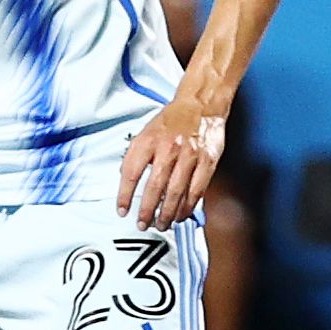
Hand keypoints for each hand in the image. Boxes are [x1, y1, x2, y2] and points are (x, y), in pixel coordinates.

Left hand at [117, 98, 227, 229]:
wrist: (200, 105)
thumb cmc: (171, 121)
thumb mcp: (145, 132)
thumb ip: (135, 155)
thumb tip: (124, 178)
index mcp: (147, 141)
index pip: (131, 173)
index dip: (125, 195)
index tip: (122, 210)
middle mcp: (168, 148)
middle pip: (155, 186)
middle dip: (147, 210)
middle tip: (143, 224)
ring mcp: (189, 155)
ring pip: (176, 191)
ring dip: (168, 212)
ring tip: (162, 224)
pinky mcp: (208, 161)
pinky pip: (197, 189)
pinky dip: (188, 205)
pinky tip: (181, 215)